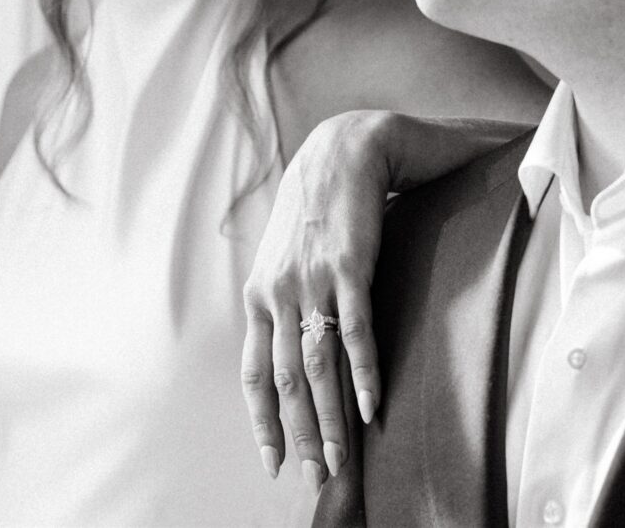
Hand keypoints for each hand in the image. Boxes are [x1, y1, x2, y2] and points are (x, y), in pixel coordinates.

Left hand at [241, 111, 391, 490]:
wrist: (345, 148)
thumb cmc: (318, 207)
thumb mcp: (285, 254)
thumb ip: (283, 298)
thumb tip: (291, 343)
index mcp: (259, 295)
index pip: (253, 375)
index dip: (263, 421)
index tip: (272, 461)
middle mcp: (278, 293)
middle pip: (286, 380)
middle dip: (299, 434)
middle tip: (314, 476)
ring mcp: (312, 281)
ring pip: (318, 365)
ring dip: (331, 418)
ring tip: (341, 459)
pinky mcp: (349, 267)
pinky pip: (355, 331)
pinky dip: (364, 374)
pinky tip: (371, 408)